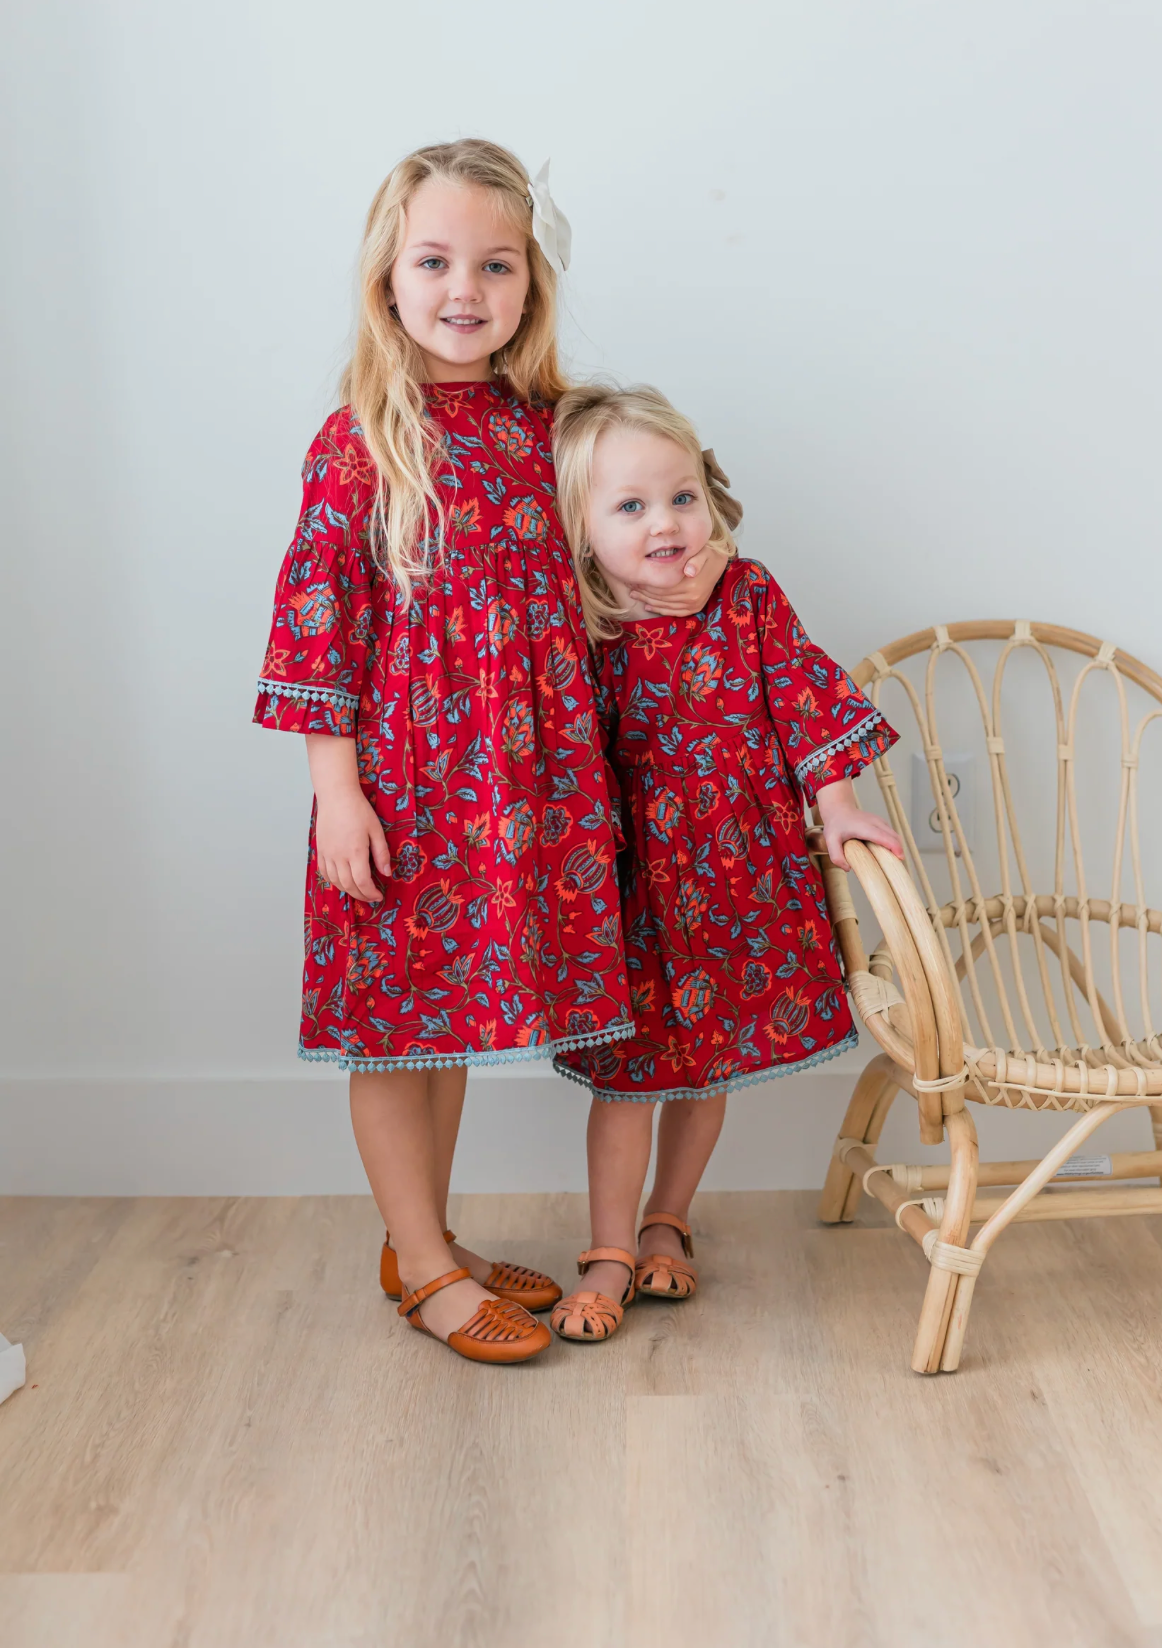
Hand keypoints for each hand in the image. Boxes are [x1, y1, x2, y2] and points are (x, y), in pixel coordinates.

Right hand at [304, 733, 391, 900]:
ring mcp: (327, 854)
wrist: (336, 796)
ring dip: (347, 890)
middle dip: (361, 895)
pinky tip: (342, 882)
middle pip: (349, 885)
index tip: (379, 896)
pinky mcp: (320, 850)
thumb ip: (381, 853)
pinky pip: (324, 873)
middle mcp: (339, 856)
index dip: (371, 893)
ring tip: (359, 891)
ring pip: (336, 882)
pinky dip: (333, 882)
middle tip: (371, 897)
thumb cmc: (358, 810)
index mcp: (356, 851)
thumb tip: (387, 873)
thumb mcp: (376, 830)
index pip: (362, 882)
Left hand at [627, 546, 720, 616]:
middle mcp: (692, 598)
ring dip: (648, 601)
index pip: (662, 586)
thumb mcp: (704, 552)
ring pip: (664, 605)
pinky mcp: (694, 608)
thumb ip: (696, 560)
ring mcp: (693, 605)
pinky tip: (648, 606)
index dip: (646, 583)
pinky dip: (660, 610)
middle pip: (661, 597)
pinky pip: (674, 612)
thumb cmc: (709, 554)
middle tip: (630, 587)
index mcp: (692, 585)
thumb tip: (688, 571)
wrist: (721, 563)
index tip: (633, 578)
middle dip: (643, 592)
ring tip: (634, 595)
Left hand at [815, 777, 903, 871]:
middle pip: (894, 837)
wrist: (839, 809)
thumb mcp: (830, 841)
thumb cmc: (835, 825)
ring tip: (893, 862)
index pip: (884, 837)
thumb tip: (848, 868)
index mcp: (864, 827)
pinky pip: (892, 834)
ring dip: (897, 847)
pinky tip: (888, 854)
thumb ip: (836, 856)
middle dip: (899, 851)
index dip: (894, 847)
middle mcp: (875, 822)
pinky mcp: (882, 823)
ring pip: (895, 835)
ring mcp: (880, 821)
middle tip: (896, 867)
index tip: (900, 858)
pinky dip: (894, 843)